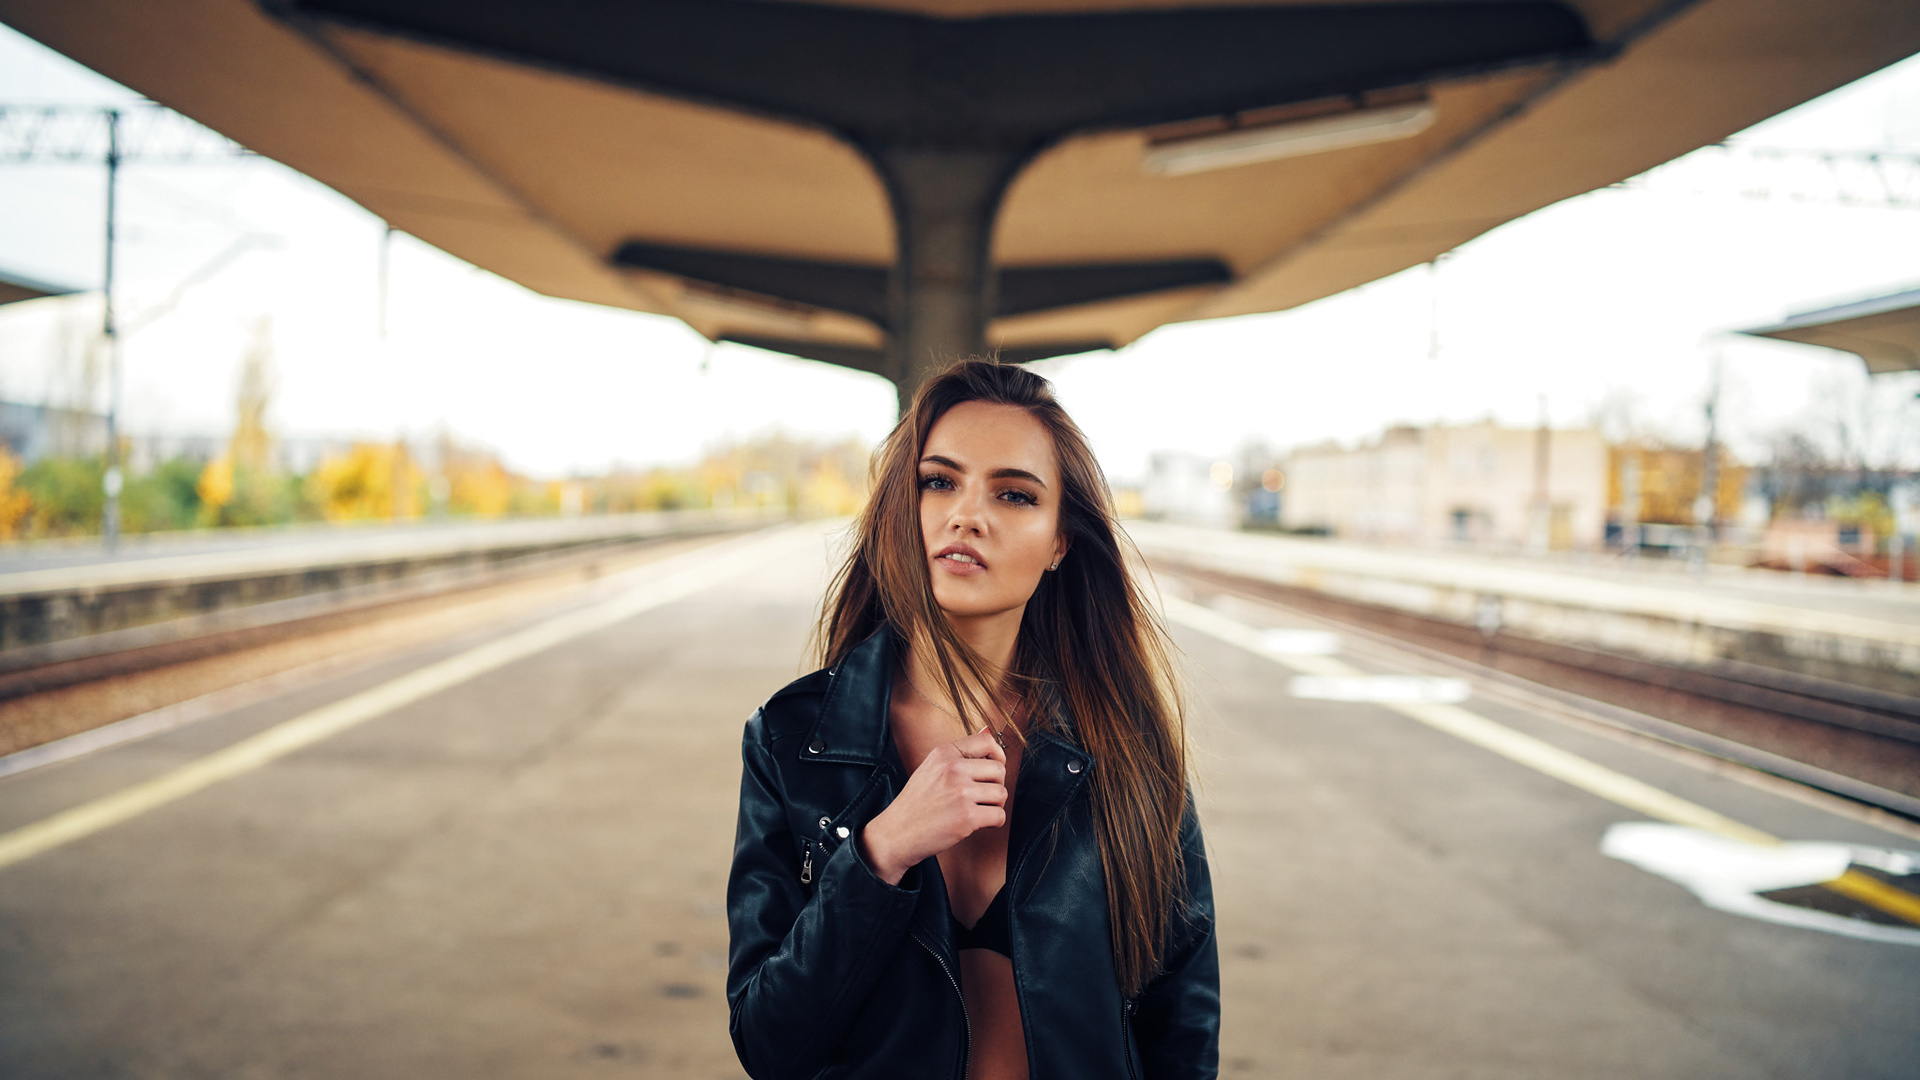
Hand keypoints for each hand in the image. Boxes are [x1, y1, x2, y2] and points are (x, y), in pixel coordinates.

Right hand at [859, 729, 1006, 885]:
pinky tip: (977, 823)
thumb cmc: (916, 803)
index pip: (987, 741)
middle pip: (999, 770)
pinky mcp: (967, 817)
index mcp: (944, 753)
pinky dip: (993, 822)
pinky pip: (999, 816)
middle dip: (995, 785)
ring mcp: (960, 792)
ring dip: (994, 805)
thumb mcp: (931, 767)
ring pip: (1001, 793)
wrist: (897, 833)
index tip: (992, 769)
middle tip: (981, 796)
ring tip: (977, 810)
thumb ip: (960, 752)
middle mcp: (953, 769)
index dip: (997, 755)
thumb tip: (987, 730)